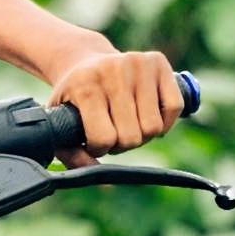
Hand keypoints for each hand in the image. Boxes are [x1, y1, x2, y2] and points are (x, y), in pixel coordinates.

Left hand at [45, 48, 184, 166]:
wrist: (83, 62)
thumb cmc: (73, 97)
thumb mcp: (59, 120)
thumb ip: (69, 152)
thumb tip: (96, 173)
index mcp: (85, 86)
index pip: (104, 138)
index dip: (100, 149)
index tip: (94, 142)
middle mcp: (113, 71)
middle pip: (132, 136)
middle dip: (121, 144)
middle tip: (112, 133)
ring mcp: (137, 64)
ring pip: (154, 126)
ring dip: (143, 135)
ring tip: (128, 125)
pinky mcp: (158, 62)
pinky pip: (174, 107)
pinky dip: (165, 121)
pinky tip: (148, 118)